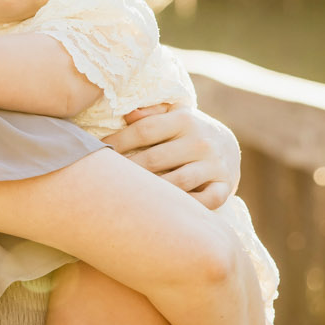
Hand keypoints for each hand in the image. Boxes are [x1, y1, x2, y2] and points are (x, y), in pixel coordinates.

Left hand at [102, 103, 239, 208]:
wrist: (228, 147)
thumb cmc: (187, 131)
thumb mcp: (174, 114)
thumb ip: (152, 113)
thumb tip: (127, 114)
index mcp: (185, 119)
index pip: (144, 131)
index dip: (117, 142)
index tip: (96, 152)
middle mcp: (202, 141)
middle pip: (155, 159)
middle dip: (127, 170)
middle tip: (104, 180)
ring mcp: (215, 165)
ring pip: (178, 182)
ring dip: (151, 191)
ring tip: (127, 197)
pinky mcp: (225, 186)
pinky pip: (206, 201)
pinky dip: (187, 207)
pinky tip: (163, 211)